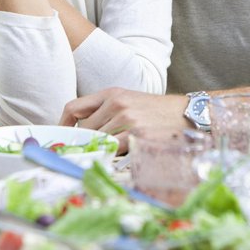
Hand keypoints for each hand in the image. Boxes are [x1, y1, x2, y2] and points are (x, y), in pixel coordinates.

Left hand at [60, 88, 189, 152]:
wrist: (187, 113)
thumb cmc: (157, 110)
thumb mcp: (129, 100)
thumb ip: (105, 110)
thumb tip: (81, 130)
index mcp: (112, 93)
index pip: (74, 108)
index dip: (63, 125)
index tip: (62, 137)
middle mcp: (116, 104)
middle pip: (85, 129)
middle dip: (88, 141)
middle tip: (93, 149)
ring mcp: (126, 119)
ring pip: (98, 141)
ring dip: (103, 149)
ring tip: (117, 148)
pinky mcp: (136, 135)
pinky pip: (113, 150)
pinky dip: (114, 155)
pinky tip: (123, 153)